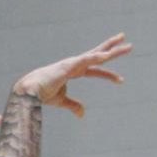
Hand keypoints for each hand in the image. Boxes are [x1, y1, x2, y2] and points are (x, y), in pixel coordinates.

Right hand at [13, 34, 130, 117]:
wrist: (29, 91)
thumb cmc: (42, 94)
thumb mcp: (62, 101)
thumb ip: (74, 105)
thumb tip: (83, 115)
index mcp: (74, 71)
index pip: (94, 70)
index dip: (108, 75)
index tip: (121, 80)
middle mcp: (75, 64)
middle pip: (97, 54)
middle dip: (111, 48)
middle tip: (125, 41)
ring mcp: (72, 62)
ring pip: (96, 54)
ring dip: (111, 50)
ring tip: (127, 45)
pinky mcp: (68, 65)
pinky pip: (85, 59)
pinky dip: (96, 57)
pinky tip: (106, 55)